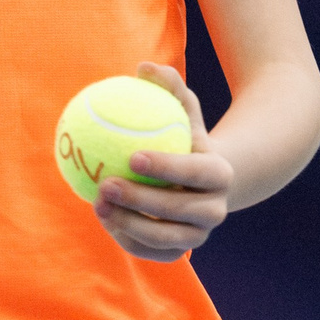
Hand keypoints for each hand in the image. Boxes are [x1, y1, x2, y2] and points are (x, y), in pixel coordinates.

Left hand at [93, 62, 231, 262]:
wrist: (201, 181)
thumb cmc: (185, 137)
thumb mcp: (181, 108)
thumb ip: (168, 86)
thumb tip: (144, 66)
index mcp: (221, 174)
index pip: (197, 172)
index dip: (167, 167)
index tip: (131, 157)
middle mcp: (216, 210)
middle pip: (180, 210)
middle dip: (142, 201)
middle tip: (106, 183)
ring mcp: (199, 234)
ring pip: (165, 238)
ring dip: (130, 224)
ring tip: (99, 204)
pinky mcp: (181, 251)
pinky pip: (152, 253)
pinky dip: (128, 241)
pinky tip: (104, 219)